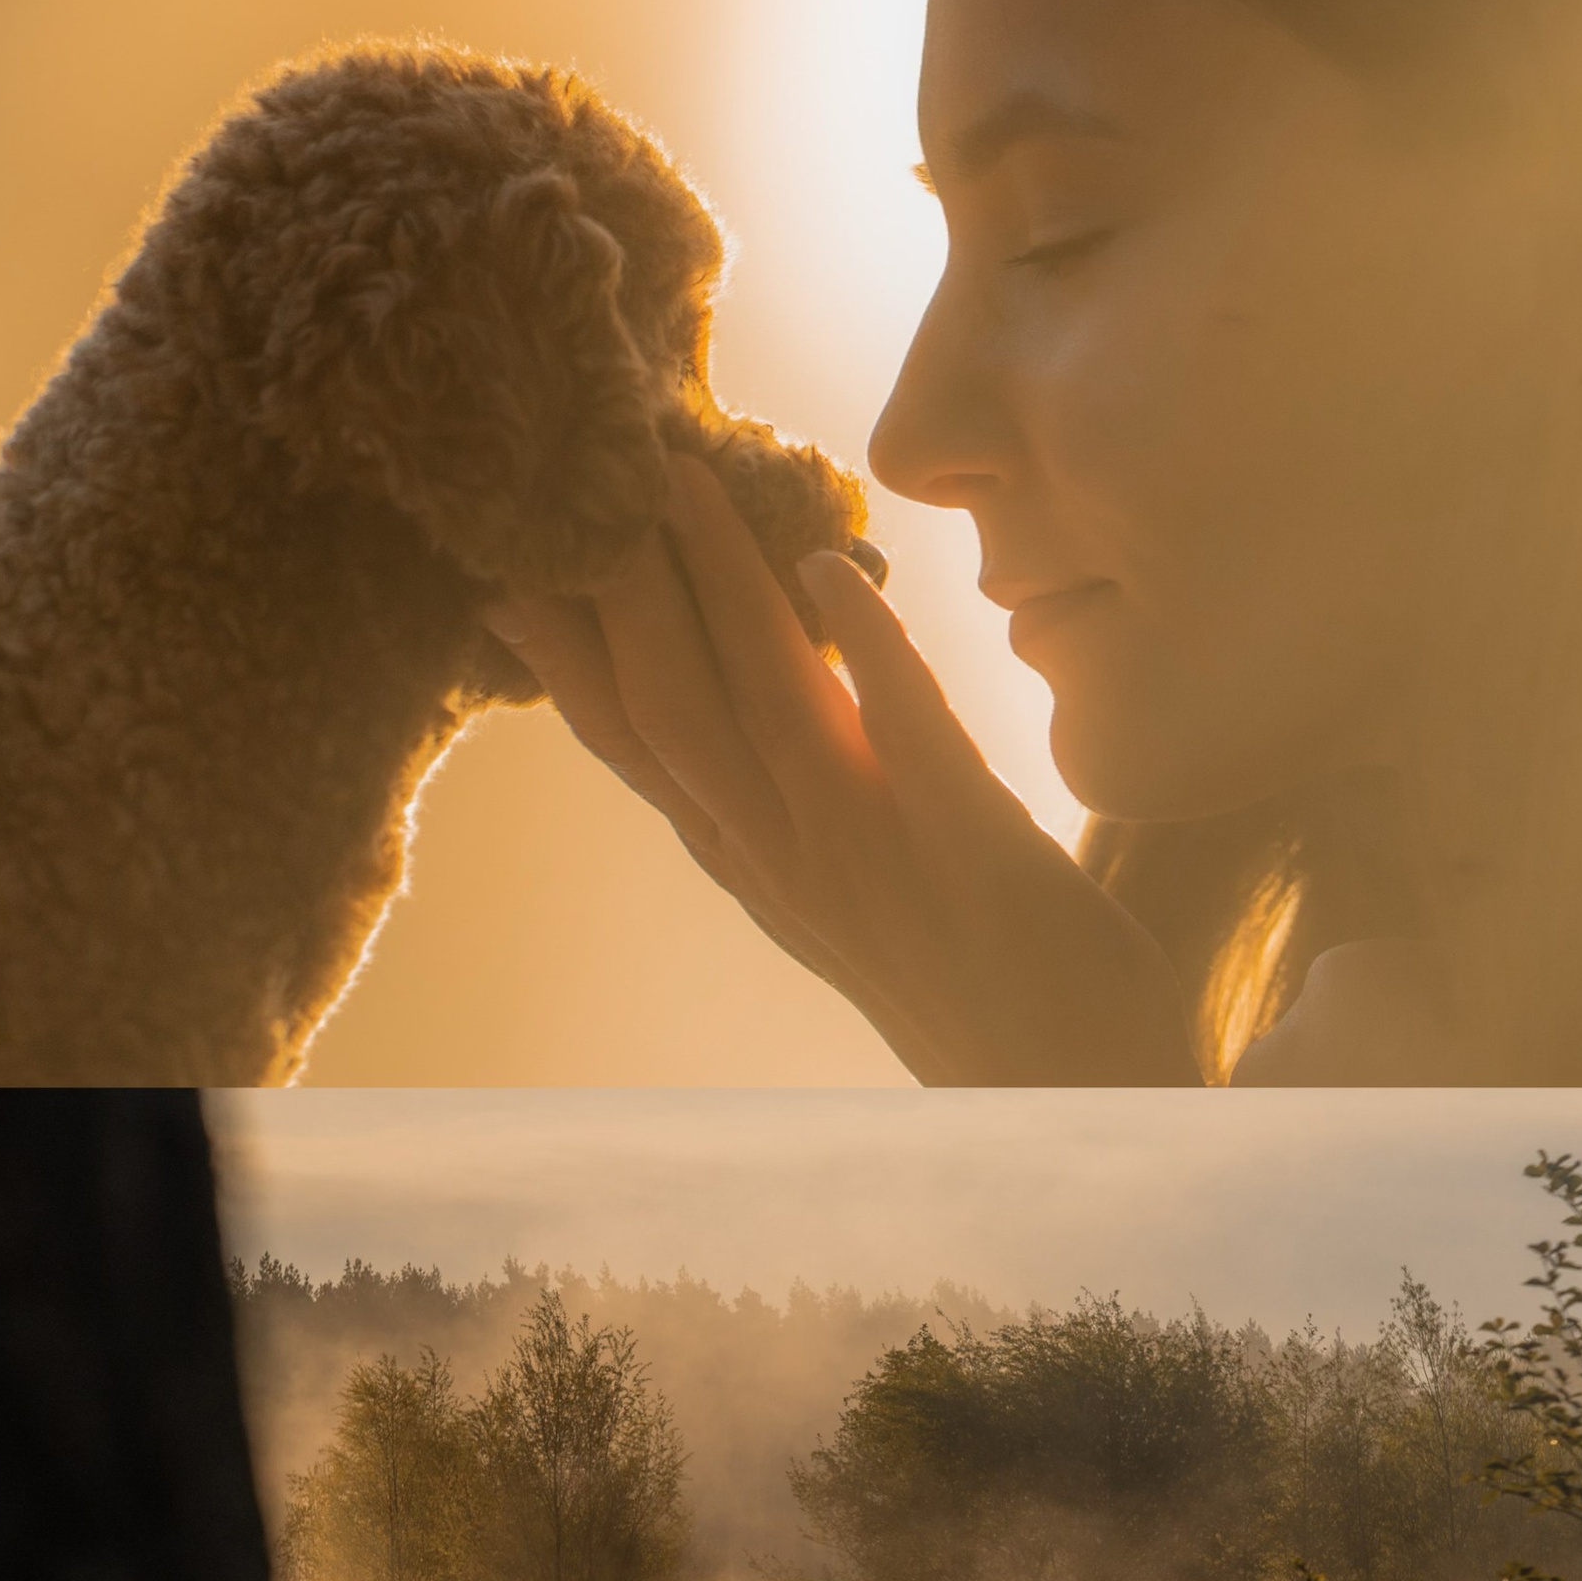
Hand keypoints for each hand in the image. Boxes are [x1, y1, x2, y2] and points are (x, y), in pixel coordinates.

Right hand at [485, 461, 1200, 1091]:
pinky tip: (834, 571)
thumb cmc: (968, 982)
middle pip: (672, 714)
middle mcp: (790, 862)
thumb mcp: (838, 894)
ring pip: (766, 710)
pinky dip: (864, 650)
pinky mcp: (978, 853)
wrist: (1077, 1104)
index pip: (632, 748)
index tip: (504, 563)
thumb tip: (739, 689)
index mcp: (755, 864)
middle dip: (618, 593)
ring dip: (720, 590)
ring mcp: (878, 859)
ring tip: (683, 481)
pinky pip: (910, 737)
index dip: (560, 658)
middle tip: (585, 475)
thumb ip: (780, 800)